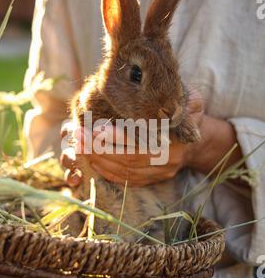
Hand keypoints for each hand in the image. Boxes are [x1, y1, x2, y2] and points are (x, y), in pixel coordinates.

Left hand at [60, 89, 204, 186]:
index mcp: (175, 137)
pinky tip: (92, 159)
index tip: (94, 128)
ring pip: (125, 171)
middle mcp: (169, 158)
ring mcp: (162, 172)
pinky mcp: (154, 179)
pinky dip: (106, 171)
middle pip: (128, 158)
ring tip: (80, 145)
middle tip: (78, 135)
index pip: (141, 140)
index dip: (116, 136)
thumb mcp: (190, 98)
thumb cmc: (187, 111)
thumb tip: (167, 98)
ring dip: (98, 159)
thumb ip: (178, 98)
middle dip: (99, 148)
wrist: (200, 138)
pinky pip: (126, 180)